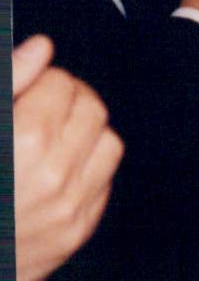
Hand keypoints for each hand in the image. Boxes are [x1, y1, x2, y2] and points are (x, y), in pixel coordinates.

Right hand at [14, 41, 119, 280]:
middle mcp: (53, 175)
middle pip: (91, 108)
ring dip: (85, 135)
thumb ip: (8, 83)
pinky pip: (105, 181)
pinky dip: (88, 171)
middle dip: (69, 103)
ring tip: (52, 141)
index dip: (41, 84)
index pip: (60, 84)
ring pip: (107, 142)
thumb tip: (41, 47)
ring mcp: (68, 207)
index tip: (27, 94)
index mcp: (23, 141)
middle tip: (42, 112)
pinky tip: (57, 173)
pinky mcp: (76, 233)